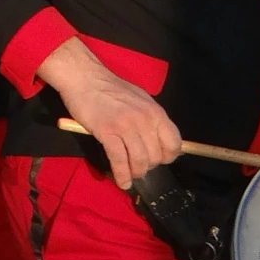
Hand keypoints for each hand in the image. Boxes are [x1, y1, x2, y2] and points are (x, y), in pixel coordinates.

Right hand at [38, 38, 180, 189]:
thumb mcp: (140, 100)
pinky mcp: (107, 132)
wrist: (85, 79)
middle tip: (138, 165)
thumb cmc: (110, 89)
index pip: (174, 143)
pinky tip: (122, 181)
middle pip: (156, 156)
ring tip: (129, 174)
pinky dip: (121, 175)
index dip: (167, 156)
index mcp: (156, 112)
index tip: (157, 159)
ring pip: (140, 161)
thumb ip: (151, 119)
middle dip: (148, 166)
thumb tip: (158, 139)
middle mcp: (145, 120)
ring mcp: (126, 126)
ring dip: (135, 172)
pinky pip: (119, 160)